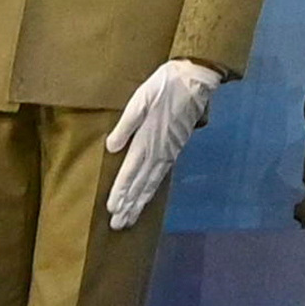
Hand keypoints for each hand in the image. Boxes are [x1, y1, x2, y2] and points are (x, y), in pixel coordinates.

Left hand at [103, 57, 216, 230]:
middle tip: (118, 225)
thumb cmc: (163, 86)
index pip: (129, 173)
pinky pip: (161, 176)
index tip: (111, 210)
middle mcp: (157, 152)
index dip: (120, 192)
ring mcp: (168, 152)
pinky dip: (152, 190)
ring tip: (130, 218)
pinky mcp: (175, 148)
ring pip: (151, 183)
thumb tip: (111, 148)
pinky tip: (147, 196)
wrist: (194, 80)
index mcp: (146, 140)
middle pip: (140, 184)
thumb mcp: (140, 100)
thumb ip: (126, 125)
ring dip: (139, 202)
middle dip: (128, 205)